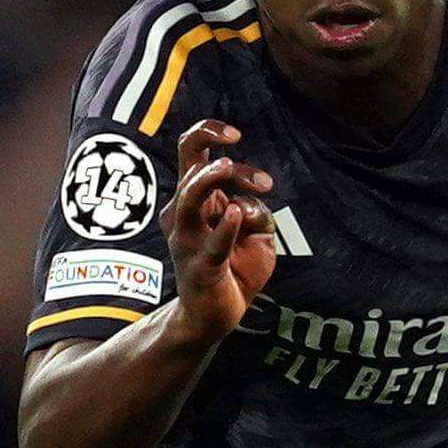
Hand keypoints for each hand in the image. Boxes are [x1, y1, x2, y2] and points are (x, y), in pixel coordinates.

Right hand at [161, 120, 278, 342]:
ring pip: (190, 197)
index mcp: (194, 199)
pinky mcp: (202, 266)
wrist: (214, 316)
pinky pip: (213, 243)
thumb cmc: (234, 267)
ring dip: (211, 178)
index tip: (236, 135)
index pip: (190, 150)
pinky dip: (225, 226)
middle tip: (263, 183)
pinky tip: (236, 213)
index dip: (207, 131)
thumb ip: (257, 210)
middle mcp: (183, 214)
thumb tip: (246, 203)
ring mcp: (188, 240)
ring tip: (228, 167)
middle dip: (226, 163)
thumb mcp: (257, 231)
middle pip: (193, 166)